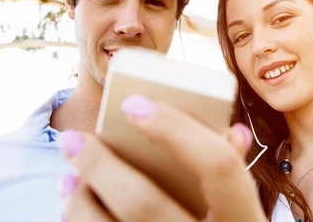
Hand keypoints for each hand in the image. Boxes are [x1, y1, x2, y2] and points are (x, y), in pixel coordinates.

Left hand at [59, 95, 265, 221]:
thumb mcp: (243, 213)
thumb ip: (233, 174)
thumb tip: (231, 131)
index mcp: (245, 221)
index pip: (218, 166)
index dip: (177, 129)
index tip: (133, 104)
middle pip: (145, 204)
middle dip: (100, 166)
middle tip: (72, 140)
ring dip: (80, 202)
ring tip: (67, 177)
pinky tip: (74, 210)